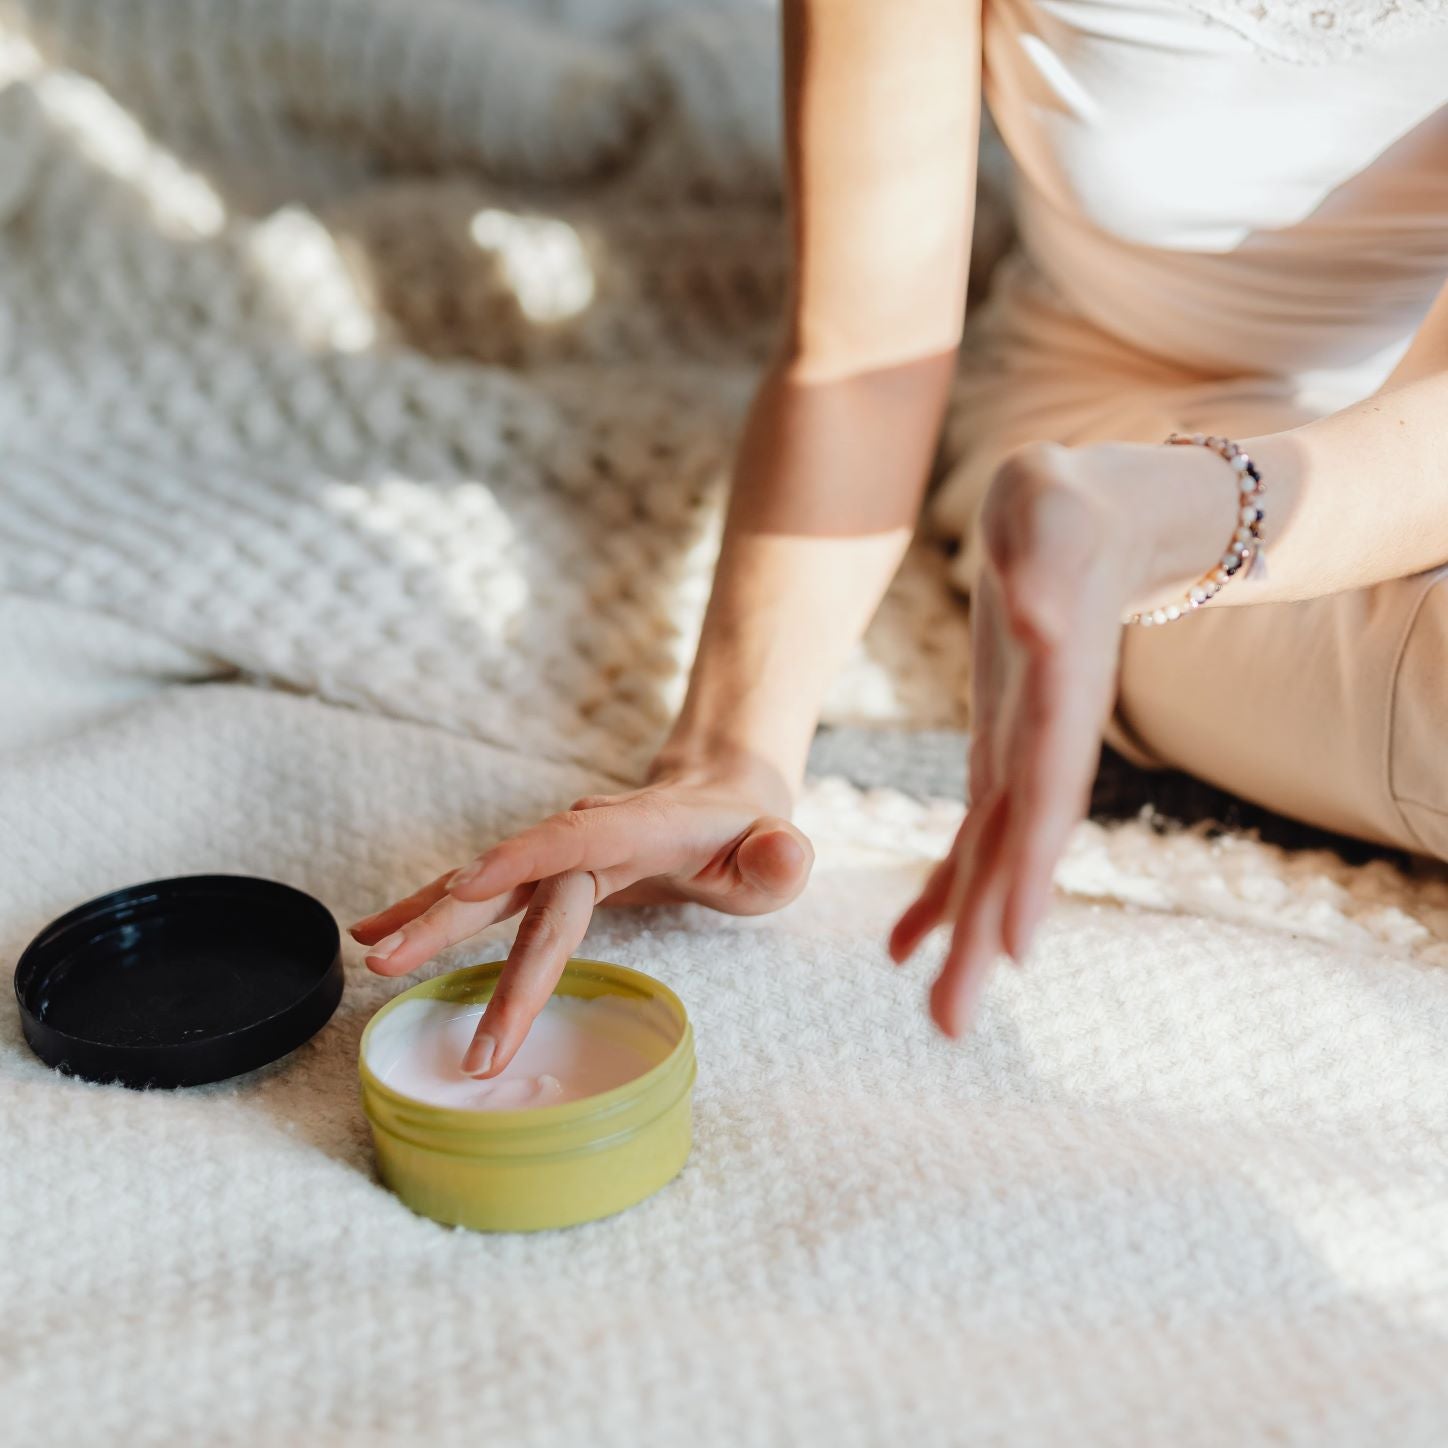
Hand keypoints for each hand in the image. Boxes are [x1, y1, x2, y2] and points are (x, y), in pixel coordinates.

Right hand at [349, 758, 812, 1076]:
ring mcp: (559, 854)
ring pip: (483, 886)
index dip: (521, 861)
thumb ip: (780, 860)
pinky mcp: (543, 875)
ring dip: (427, 919)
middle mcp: (587, 836)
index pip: (575, 842)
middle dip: (451, 921)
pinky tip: (378, 933)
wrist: (720, 801)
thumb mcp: (778, 856)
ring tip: (369, 956)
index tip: (465, 888)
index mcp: (640, 831)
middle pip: (512, 879)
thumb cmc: (750, 842)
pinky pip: (482, 894)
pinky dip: (430, 911)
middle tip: (392, 968)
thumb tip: (783, 854)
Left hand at [888, 441, 1194, 1034]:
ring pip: (994, 861)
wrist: (1087, 520)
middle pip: (1018, 852)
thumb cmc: (1065, 511)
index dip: (1028, 870)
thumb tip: (1036, 629)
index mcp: (1058, 700)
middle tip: (951, 1024)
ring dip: (966, 935)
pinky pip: (972, 838)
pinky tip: (909, 942)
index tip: (1012, 946)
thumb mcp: (1052, 519)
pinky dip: (944, 890)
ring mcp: (1026, 756)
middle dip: (985, 937)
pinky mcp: (1001, 754)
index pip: (1045, 795)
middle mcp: (1047, 745)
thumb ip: (1047, 576)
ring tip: (938, 1011)